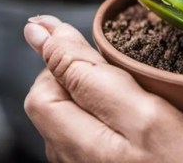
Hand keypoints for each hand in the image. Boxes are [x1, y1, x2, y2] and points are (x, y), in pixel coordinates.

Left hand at [23, 15, 182, 162]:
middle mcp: (74, 161)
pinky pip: (96, 136)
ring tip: (137, 88)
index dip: (65, 58)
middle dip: (81, 76)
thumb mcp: (143, 112)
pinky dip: (111, 115)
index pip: (42, 90)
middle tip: (127, 68)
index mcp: (75, 143)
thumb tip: (38, 31)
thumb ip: (86, 73)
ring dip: (97, 94)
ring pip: (76, 121)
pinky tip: (141, 116)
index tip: (102, 41)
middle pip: (55, 106)